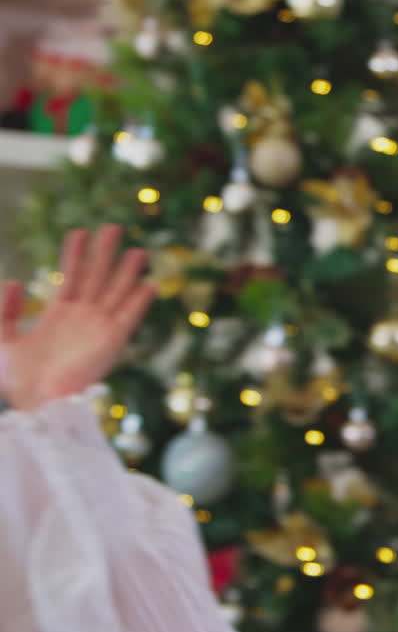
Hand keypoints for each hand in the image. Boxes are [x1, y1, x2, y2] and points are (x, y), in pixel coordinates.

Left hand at [0, 225, 153, 410]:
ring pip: (116, 292)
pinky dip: (140, 301)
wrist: (35, 404)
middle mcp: (82, 318)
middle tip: (114, 227)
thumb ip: (5, 310)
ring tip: (138, 250)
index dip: (74, 254)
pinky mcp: (111, 341)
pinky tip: (149, 284)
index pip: (70, 277)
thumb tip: (15, 280)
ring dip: (128, 272)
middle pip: (97, 277)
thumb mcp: (0, 339)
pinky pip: (129, 316)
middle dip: (105, 252)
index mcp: (57, 315)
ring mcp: (98, 328)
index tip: (79, 231)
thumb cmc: (15, 380)